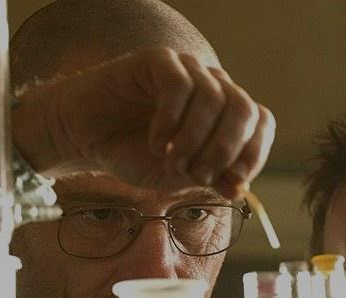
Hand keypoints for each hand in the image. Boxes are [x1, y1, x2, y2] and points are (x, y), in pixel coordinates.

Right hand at [12, 47, 274, 199]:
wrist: (84, 138)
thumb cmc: (131, 154)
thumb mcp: (174, 178)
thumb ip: (208, 179)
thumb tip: (240, 188)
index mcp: (223, 113)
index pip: (261, 122)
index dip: (254, 152)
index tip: (235, 180)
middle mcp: (211, 85)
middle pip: (244, 108)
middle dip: (226, 148)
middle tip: (197, 174)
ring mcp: (186, 69)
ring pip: (213, 97)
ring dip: (194, 139)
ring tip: (170, 161)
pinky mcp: (158, 60)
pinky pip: (179, 85)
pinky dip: (170, 121)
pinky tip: (155, 142)